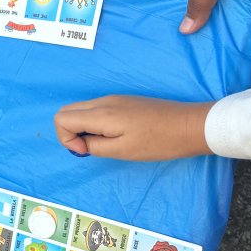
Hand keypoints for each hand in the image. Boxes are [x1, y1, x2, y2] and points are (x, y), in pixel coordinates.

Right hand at [54, 95, 213, 160]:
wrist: (190, 125)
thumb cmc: (158, 142)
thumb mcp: (123, 151)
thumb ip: (94, 146)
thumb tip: (81, 143)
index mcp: (101, 114)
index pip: (61, 118)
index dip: (66, 138)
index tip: (86, 150)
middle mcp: (103, 101)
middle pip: (66, 110)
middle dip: (69, 132)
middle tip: (89, 147)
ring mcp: (113, 98)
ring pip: (80, 109)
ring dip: (81, 127)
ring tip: (103, 142)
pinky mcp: (122, 101)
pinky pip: (95, 109)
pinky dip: (93, 122)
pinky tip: (114, 134)